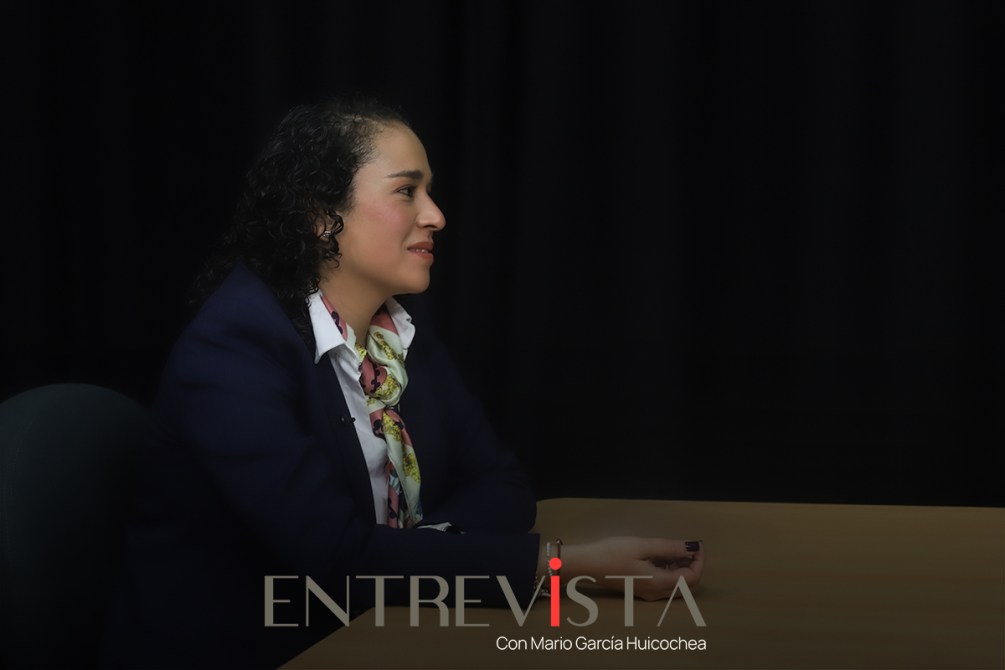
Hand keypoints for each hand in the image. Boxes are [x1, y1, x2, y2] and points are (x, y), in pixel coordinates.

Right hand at [549, 536, 704, 600]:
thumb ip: (670, 548)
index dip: (700, 561)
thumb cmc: (612, 553)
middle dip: (692, 564)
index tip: (697, 543)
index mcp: (659, 583)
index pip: (692, 578)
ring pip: (676, 585)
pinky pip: (664, 583)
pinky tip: (661, 555)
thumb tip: (692, 547)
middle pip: (687, 585)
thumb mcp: (642, 546)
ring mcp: (649, 593)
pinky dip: (670, 569)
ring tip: (674, 547)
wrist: (586, 565)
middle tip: (688, 545)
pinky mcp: (641, 589)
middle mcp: (657, 593)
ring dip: (681, 566)